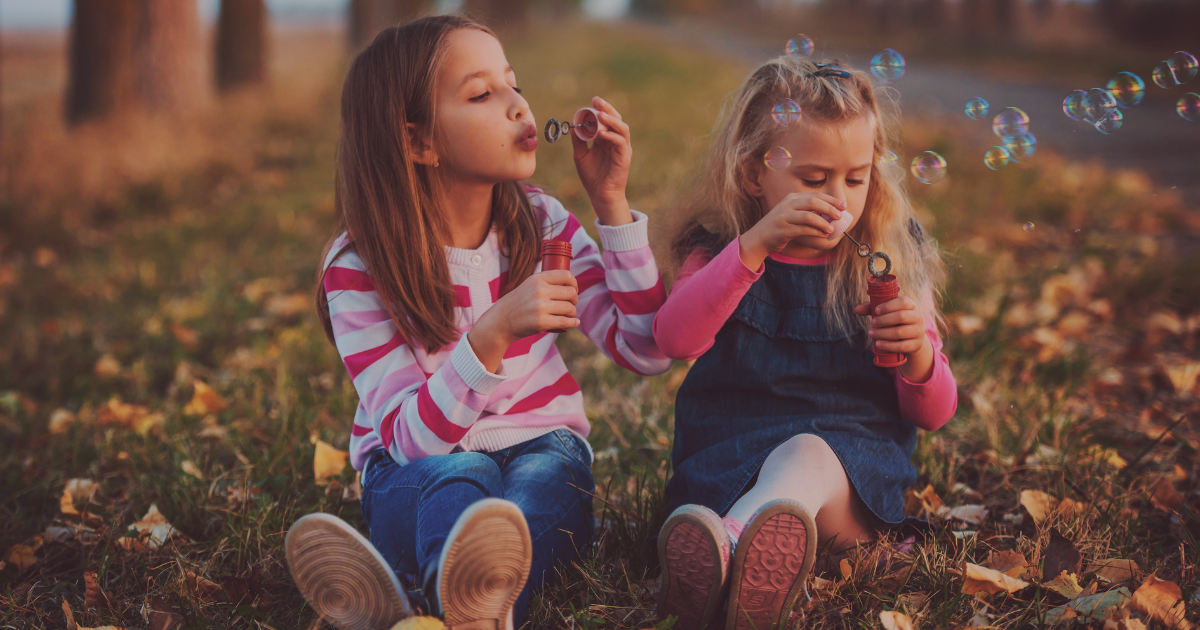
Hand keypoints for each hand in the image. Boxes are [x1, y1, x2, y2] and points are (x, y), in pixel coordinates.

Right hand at [468, 271, 579, 372]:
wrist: (501, 321)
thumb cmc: (518, 303)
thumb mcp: (529, 285)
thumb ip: (547, 282)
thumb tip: (571, 284)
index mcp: (537, 279)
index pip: (566, 276)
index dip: (574, 283)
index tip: (574, 290)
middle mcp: (539, 291)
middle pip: (571, 293)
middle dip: (574, 299)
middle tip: (570, 304)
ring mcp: (540, 307)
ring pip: (570, 308)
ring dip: (572, 312)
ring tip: (568, 314)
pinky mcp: (541, 322)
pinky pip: (565, 321)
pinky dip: (573, 322)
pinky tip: (575, 322)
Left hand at [572, 96, 632, 225]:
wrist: (600, 195)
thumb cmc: (592, 176)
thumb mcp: (580, 155)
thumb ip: (578, 140)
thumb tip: (573, 125)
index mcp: (606, 139)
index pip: (607, 119)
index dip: (601, 109)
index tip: (593, 101)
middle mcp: (616, 141)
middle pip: (616, 119)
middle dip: (608, 109)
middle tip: (597, 101)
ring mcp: (622, 149)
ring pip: (622, 128)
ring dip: (612, 120)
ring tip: (600, 115)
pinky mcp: (625, 158)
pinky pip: (621, 142)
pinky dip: (612, 136)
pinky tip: (602, 133)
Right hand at [739, 192, 845, 269]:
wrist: (758, 239)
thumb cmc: (779, 228)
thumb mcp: (792, 214)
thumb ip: (808, 212)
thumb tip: (831, 215)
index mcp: (792, 198)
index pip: (815, 195)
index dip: (831, 199)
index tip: (843, 206)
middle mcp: (788, 205)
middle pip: (813, 202)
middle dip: (829, 208)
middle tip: (840, 216)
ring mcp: (784, 217)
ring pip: (809, 216)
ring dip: (823, 222)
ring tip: (831, 229)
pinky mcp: (783, 230)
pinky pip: (803, 230)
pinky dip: (815, 232)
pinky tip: (822, 235)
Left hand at [854, 296, 934, 381]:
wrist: (912, 338)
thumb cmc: (895, 321)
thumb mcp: (885, 312)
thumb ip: (871, 308)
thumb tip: (857, 309)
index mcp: (911, 305)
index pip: (903, 302)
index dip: (889, 306)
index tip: (876, 310)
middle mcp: (917, 317)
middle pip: (901, 316)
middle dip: (884, 320)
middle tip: (872, 323)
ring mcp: (918, 331)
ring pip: (900, 332)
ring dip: (883, 333)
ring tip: (871, 333)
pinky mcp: (916, 344)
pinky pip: (902, 346)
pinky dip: (889, 346)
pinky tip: (878, 344)